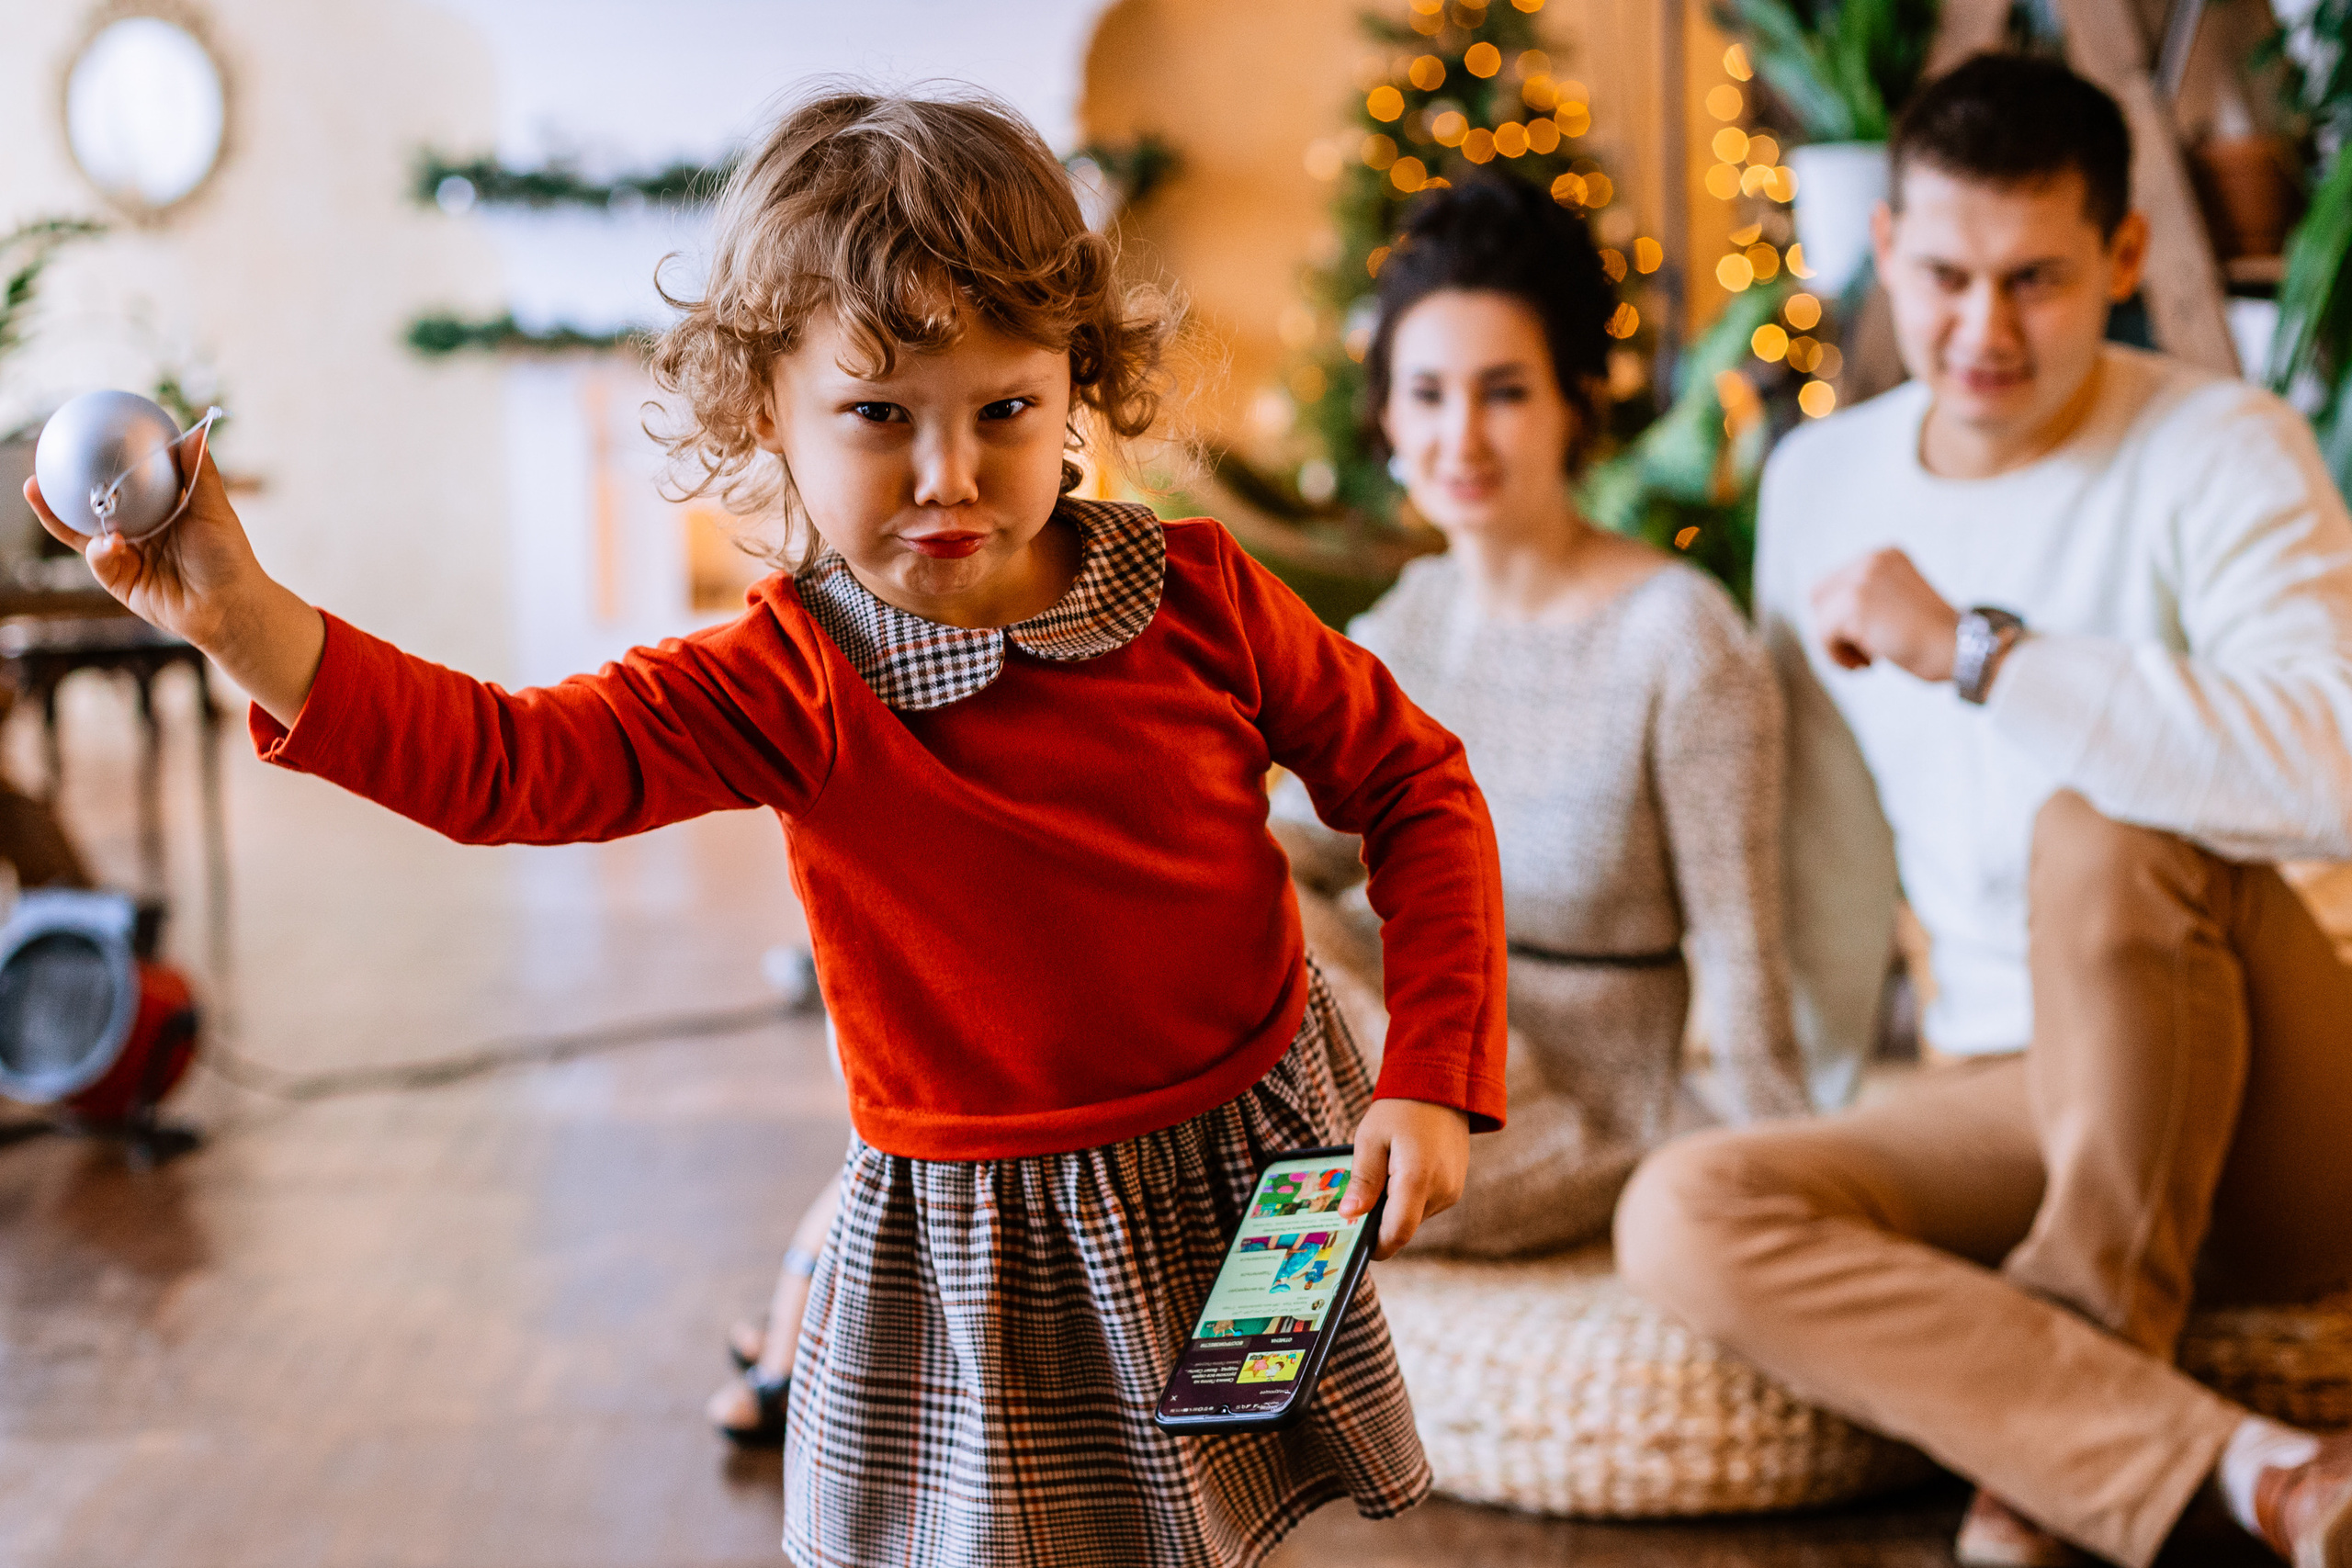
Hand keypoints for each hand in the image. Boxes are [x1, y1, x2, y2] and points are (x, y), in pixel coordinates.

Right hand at [25, 448, 324, 725]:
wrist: (230, 608)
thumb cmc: (228, 557)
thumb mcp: (215, 510)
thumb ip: (200, 474)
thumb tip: (196, 432)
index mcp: (157, 509)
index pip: (123, 481)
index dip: (101, 463)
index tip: (80, 437)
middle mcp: (137, 530)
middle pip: (92, 505)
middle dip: (61, 487)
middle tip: (40, 462)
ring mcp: (124, 555)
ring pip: (82, 531)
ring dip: (58, 513)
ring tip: (38, 490)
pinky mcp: (118, 580)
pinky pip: (98, 560)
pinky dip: (99, 549)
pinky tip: (109, 542)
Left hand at [1340, 1097, 1467, 1259]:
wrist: (1442, 1087)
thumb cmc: (1400, 1109)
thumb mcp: (1370, 1138)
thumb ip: (1363, 1180)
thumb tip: (1349, 1216)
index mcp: (1417, 1178)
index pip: (1398, 1233)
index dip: (1376, 1246)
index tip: (1358, 1245)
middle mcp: (1441, 1190)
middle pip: (1404, 1227)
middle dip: (1381, 1220)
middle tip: (1361, 1194)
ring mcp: (1452, 1191)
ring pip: (1414, 1217)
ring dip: (1395, 1207)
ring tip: (1385, 1171)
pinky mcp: (1455, 1188)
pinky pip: (1426, 1205)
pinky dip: (1409, 1197)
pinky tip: (1401, 1170)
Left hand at [1808, 547, 1960, 681]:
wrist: (1962, 650)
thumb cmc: (1932, 639)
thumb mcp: (1896, 605)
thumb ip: (1867, 598)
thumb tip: (1821, 614)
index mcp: (1884, 555)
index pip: (1833, 583)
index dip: (1841, 617)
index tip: (1869, 638)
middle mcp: (1871, 559)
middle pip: (1817, 595)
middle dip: (1833, 627)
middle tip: (1864, 651)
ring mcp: (1862, 578)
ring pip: (1820, 617)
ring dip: (1837, 645)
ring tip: (1867, 660)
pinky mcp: (1855, 603)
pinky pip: (1822, 635)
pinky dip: (1837, 657)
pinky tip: (1866, 665)